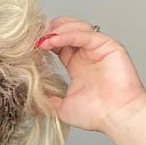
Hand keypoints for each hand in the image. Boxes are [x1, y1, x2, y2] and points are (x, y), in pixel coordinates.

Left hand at [35, 17, 145, 132]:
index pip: (59, 44)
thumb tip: (35, 98)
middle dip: (50, 31)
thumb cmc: (96, 114)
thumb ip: (50, 100)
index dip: (45, 42)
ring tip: (43, 39)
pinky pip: (85, 34)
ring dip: (57, 30)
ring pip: (76, 27)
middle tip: (35, 37)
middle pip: (67, 30)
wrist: (115, 117)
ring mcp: (98, 48)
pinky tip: (53, 41)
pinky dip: (67, 35)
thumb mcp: (62, 107)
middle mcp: (87, 54)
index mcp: (77, 65)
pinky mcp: (108, 45)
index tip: (30, 46)